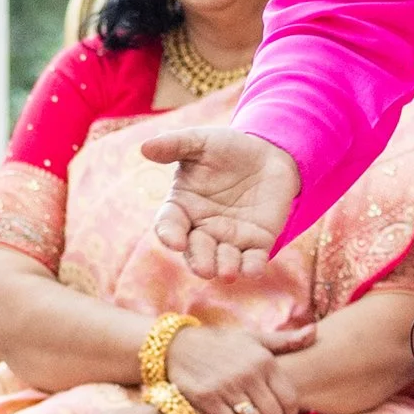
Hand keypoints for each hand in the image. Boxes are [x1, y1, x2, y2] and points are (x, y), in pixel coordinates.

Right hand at [137, 123, 298, 277]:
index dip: (169, 235)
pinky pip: (253, 261)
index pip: (169, 225)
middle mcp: (202, 228)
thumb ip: (174, 144)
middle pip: (195, 251)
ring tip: (228, 273)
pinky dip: (252, 268)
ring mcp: (229, 238)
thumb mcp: (201, 141)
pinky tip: (253, 270)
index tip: (175, 241)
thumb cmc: (227, 147)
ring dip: (224, 269)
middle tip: (205, 268)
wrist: (268, 153)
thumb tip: (144, 148)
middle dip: (199, 261)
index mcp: (182, 207)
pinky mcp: (257, 243)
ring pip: (223, 261)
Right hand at [164, 312, 313, 413]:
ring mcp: (226, 387)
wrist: (179, 345)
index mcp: (263, 361)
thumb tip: (316, 331)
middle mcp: (247, 374)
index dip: (289, 412)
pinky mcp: (207, 398)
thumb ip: (285, 341)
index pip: (290, 399)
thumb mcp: (253, 338)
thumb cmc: (222, 344)